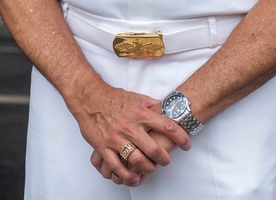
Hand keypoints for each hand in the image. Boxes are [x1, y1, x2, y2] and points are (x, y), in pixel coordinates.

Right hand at [70, 84, 189, 184]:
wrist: (89, 98)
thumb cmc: (113, 97)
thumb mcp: (136, 97)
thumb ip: (152, 105)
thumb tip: (167, 107)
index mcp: (140, 114)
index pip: (167, 127)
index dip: (181, 138)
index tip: (186, 145)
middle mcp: (130, 127)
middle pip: (154, 149)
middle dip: (164, 159)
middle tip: (166, 160)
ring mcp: (116, 138)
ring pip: (137, 160)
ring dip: (147, 168)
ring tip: (150, 168)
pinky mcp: (104, 146)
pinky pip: (116, 166)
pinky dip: (126, 175)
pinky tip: (133, 177)